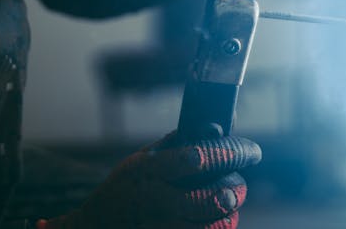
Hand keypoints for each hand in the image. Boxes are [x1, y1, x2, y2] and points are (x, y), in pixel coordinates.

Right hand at [37, 131, 260, 228]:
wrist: (97, 226)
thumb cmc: (125, 187)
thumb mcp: (141, 158)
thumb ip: (173, 145)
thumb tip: (212, 127)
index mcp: (150, 170)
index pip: (194, 159)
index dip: (226, 154)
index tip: (248, 151)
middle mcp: (157, 201)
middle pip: (206, 199)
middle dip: (231, 190)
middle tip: (238, 185)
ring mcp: (162, 228)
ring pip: (209, 227)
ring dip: (227, 215)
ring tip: (230, 204)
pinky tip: (218, 222)